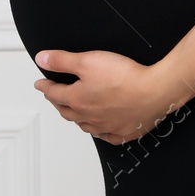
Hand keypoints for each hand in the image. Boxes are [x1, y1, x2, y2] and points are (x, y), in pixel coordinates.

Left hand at [32, 49, 180, 144]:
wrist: (154, 91)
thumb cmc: (124, 77)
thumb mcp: (87, 60)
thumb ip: (62, 60)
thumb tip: (42, 59)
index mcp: (78, 99)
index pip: (55, 93)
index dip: (46, 87)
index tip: (40, 84)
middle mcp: (89, 116)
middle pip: (67, 111)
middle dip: (58, 103)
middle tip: (54, 97)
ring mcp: (106, 127)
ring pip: (84, 125)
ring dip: (76, 117)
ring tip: (73, 112)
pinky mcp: (123, 132)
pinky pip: (106, 136)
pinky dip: (99, 132)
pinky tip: (99, 129)